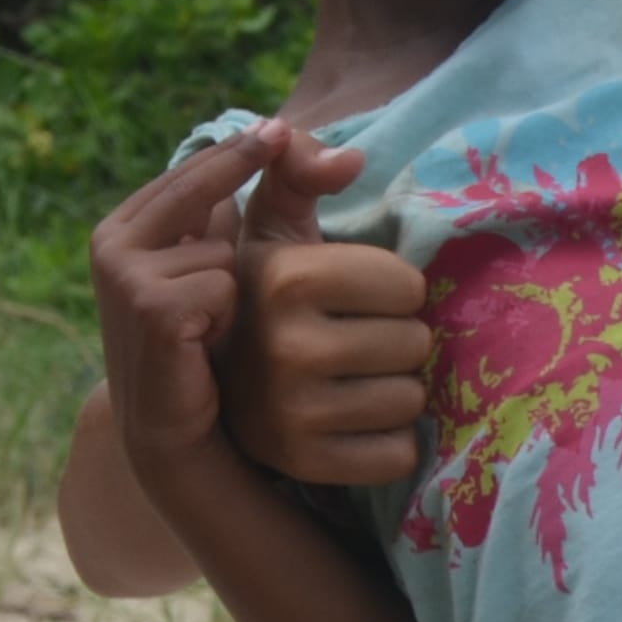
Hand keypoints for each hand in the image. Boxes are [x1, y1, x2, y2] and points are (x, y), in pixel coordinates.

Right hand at [87, 126, 271, 469]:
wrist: (176, 431)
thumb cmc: (205, 346)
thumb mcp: (218, 264)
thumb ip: (240, 205)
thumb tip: (319, 148)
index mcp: (122, 226)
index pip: (188, 169)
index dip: (235, 149)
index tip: (276, 127)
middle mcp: (112, 244)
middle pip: (202, 184)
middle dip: (240, 168)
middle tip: (276, 141)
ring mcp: (125, 277)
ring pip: (224, 248)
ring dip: (233, 287)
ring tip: (213, 323)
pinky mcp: (150, 308)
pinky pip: (222, 284)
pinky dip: (227, 314)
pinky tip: (207, 342)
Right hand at [221, 126, 436, 487]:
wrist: (206, 386)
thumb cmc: (262, 296)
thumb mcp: (272, 226)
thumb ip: (300, 171)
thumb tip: (350, 158)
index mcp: (285, 280)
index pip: (408, 286)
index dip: (391, 290)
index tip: (351, 298)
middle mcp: (285, 346)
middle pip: (415, 343)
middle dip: (395, 341)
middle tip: (351, 343)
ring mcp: (292, 412)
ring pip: (411, 400)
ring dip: (394, 391)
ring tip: (349, 380)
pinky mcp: (306, 464)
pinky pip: (397, 454)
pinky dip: (388, 444)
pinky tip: (351, 424)